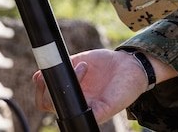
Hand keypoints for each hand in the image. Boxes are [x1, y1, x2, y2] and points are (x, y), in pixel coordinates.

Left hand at [33, 49, 155, 123]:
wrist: (131, 67)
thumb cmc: (125, 90)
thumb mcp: (113, 104)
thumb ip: (99, 112)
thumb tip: (82, 116)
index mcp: (81, 109)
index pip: (58, 110)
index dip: (51, 102)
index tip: (57, 93)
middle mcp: (73, 96)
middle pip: (46, 99)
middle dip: (47, 89)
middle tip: (58, 78)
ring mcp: (71, 81)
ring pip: (47, 82)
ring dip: (50, 76)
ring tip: (78, 68)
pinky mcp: (72, 64)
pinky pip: (56, 65)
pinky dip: (52, 64)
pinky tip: (62, 62)